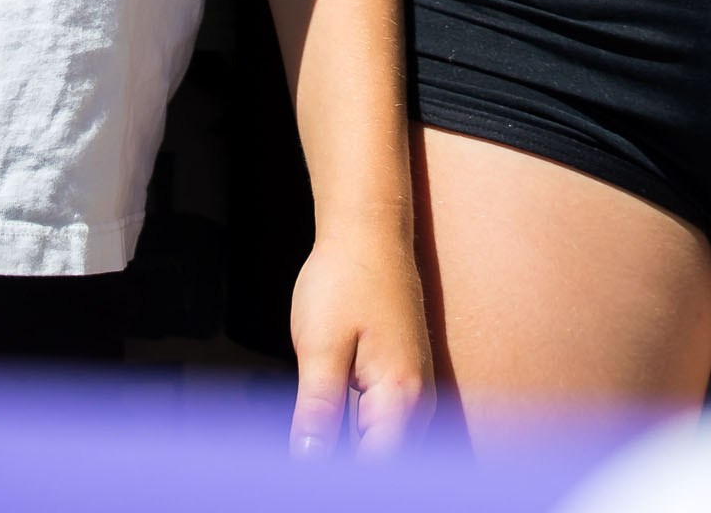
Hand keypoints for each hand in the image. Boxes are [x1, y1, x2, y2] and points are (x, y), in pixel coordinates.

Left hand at [288, 212, 432, 454]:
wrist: (368, 228)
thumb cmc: (345, 278)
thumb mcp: (319, 347)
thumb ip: (318, 413)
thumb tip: (308, 466)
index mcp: (400, 397)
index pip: (376, 472)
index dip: (339, 482)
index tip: (308, 477)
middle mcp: (415, 401)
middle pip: (384, 466)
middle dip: (343, 472)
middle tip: (294, 469)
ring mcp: (410, 392)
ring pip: (380, 451)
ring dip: (348, 460)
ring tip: (309, 446)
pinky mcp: (398, 383)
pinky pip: (378, 431)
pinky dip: (351, 441)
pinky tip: (320, 438)